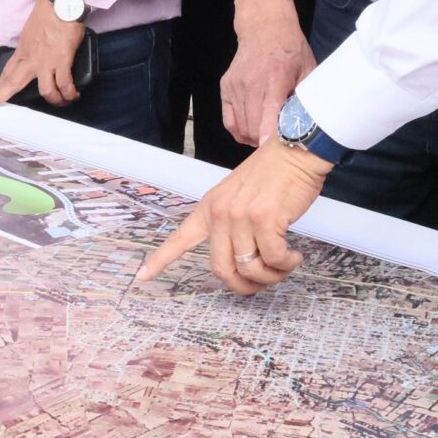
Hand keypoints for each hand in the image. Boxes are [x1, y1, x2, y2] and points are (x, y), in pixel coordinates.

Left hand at [0, 0, 87, 108]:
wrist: (61, 3)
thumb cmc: (49, 12)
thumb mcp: (31, 31)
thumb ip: (31, 45)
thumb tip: (36, 52)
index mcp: (22, 50)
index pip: (6, 72)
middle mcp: (30, 59)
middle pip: (13, 83)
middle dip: (1, 97)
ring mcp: (46, 61)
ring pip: (46, 91)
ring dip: (54, 100)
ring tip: (61, 102)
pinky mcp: (62, 61)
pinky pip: (64, 84)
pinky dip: (69, 92)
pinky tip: (73, 95)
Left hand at [135, 142, 329, 294]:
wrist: (295, 151)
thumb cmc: (274, 174)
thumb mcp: (239, 195)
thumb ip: (232, 224)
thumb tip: (242, 262)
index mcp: (210, 207)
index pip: (180, 238)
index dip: (160, 260)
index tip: (142, 277)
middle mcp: (221, 213)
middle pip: (221, 269)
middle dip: (244, 286)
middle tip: (262, 283)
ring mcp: (241, 216)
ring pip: (249, 269)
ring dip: (271, 276)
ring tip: (285, 264)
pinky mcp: (265, 220)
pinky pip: (273, 259)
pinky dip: (286, 264)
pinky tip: (294, 256)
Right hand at [221, 19, 315, 147]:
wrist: (264, 28)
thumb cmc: (290, 50)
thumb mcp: (308, 69)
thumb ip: (307, 95)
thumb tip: (313, 123)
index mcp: (275, 78)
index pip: (268, 113)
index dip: (269, 136)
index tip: (272, 152)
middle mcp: (251, 83)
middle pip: (253, 126)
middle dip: (265, 141)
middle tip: (279, 143)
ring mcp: (235, 86)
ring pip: (240, 127)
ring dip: (253, 137)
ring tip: (267, 136)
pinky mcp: (226, 87)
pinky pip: (229, 120)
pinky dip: (239, 131)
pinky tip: (252, 131)